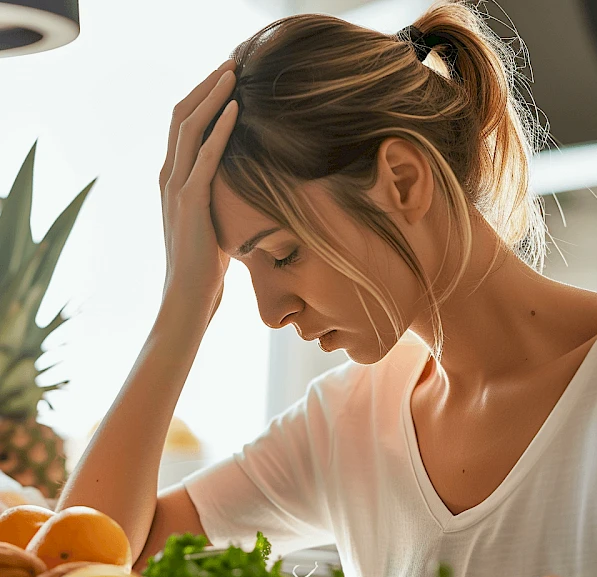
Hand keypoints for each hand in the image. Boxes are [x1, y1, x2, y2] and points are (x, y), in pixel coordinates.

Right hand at [159, 59, 237, 315]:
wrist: (187, 299)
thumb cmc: (203, 269)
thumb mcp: (210, 225)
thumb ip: (214, 203)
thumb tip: (235, 193)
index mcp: (173, 183)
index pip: (182, 129)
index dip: (201, 101)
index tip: (224, 81)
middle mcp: (169, 179)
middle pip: (181, 118)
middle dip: (205, 87)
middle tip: (230, 64)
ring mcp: (176, 190)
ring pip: (189, 129)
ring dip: (212, 97)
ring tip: (233, 73)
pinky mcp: (190, 204)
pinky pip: (204, 158)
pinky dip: (220, 130)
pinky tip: (236, 109)